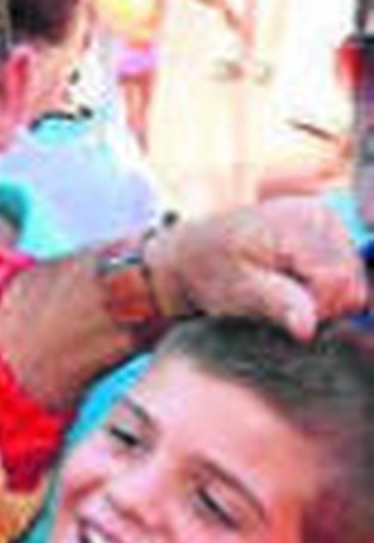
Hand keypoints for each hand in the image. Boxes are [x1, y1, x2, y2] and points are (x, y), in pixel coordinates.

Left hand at [149, 198, 366, 340]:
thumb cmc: (208, 272)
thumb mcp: (236, 292)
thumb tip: (308, 327)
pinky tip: (291, 286)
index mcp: (301, 223)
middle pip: (350, 283)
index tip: (281, 313)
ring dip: (320, 299)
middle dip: (319, 305)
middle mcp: (321, 215)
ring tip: (280, 294)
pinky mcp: (326, 234)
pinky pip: (344, 276)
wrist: (191, 253)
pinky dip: (320, 290)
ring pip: (351, 282)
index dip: (316, 309)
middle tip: (277, 306)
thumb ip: (276, 305)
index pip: (340, 283)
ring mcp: (326, 222)